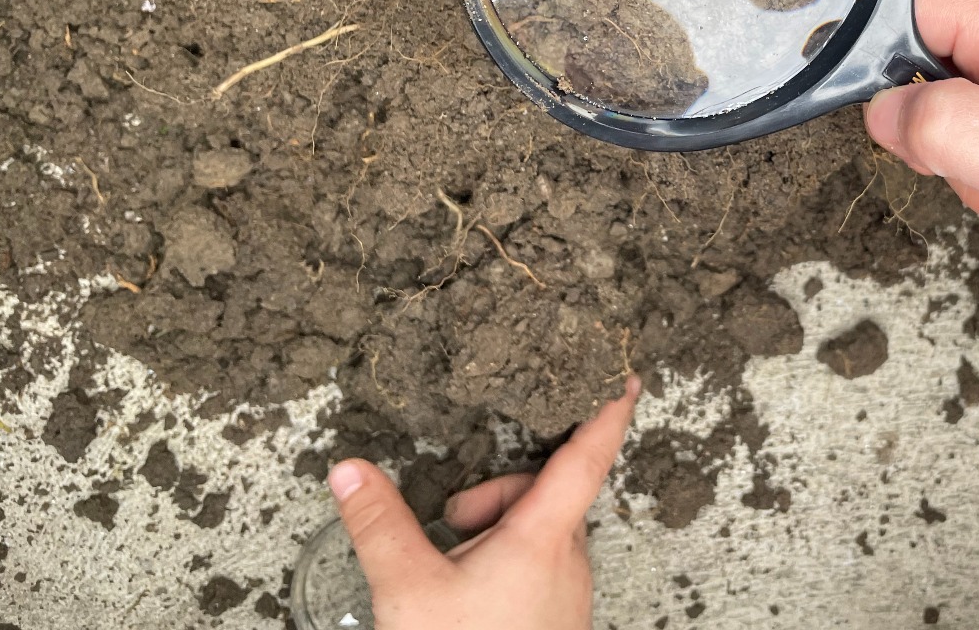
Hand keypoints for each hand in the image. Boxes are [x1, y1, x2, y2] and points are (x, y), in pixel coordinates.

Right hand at [328, 375, 639, 628]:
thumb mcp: (409, 588)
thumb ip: (380, 523)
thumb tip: (351, 472)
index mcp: (546, 538)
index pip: (588, 456)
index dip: (608, 411)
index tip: (627, 374)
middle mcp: (570, 560)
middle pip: (545, 492)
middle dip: (496, 495)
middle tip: (452, 527)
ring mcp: (568, 591)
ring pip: (539, 531)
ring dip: (496, 533)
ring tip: (454, 573)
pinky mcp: (559, 615)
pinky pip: (539, 565)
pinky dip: (505, 562)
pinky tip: (469, 597)